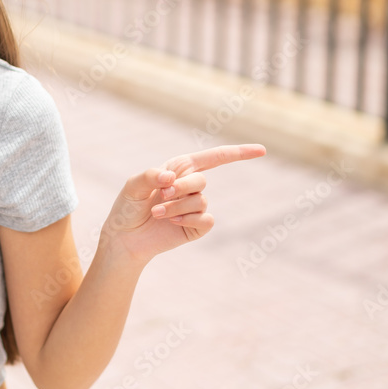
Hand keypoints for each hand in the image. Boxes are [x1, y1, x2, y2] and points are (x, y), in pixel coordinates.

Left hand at [101, 144, 265, 266]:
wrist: (125, 238)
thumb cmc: (127, 208)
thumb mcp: (133, 185)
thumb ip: (150, 175)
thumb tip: (172, 178)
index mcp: (179, 169)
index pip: (214, 158)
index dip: (238, 153)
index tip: (262, 150)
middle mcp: (191, 185)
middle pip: (200, 181)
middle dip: (180, 188)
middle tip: (160, 196)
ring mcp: (195, 207)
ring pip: (200, 201)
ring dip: (176, 207)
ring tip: (157, 212)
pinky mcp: (196, 227)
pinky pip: (205, 220)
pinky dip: (187, 220)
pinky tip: (171, 222)